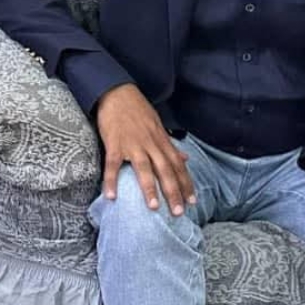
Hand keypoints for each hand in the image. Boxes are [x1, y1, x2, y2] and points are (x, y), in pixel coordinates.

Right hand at [96, 83, 193, 214]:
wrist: (117, 92)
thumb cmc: (137, 110)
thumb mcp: (158, 126)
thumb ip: (171, 145)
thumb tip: (186, 159)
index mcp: (161, 141)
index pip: (177, 166)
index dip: (186, 184)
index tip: (193, 201)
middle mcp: (150, 144)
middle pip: (165, 171)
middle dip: (173, 192)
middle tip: (179, 212)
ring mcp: (132, 144)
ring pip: (144, 169)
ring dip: (149, 188)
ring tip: (154, 207)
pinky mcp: (114, 144)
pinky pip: (113, 165)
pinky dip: (111, 180)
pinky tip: (112, 196)